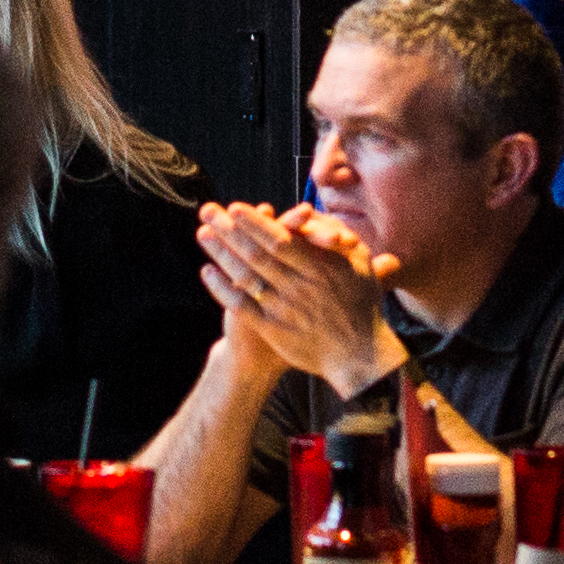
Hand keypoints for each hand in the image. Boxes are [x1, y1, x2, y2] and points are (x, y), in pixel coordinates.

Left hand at [198, 202, 402, 390]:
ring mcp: (283, 309)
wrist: (359, 355)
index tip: (235, 208)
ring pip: (246, 276)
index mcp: (320, 268)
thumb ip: (336, 234)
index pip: (281, 240)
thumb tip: (308, 209)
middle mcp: (298, 286)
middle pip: (257, 253)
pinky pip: (241, 305)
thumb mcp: (359, 263)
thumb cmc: (361, 303)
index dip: (256, 224)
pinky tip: (207, 271)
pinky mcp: (272, 330)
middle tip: (208, 210)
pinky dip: (222, 288)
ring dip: (221, 254)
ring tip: (203, 233)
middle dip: (230, 230)